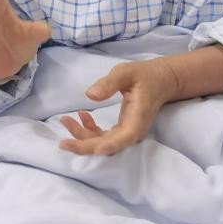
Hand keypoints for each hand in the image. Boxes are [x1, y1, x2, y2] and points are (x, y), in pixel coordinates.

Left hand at [59, 58, 180, 156]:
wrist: (160, 81)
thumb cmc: (144, 75)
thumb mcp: (125, 72)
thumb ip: (109, 83)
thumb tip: (90, 95)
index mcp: (138, 118)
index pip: (124, 137)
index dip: (109, 146)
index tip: (94, 150)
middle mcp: (134, 131)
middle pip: (108, 146)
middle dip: (84, 145)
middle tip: (62, 143)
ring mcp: (128, 132)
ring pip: (103, 143)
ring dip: (83, 136)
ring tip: (66, 120)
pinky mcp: (122, 130)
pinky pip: (104, 137)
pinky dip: (89, 130)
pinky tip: (81, 115)